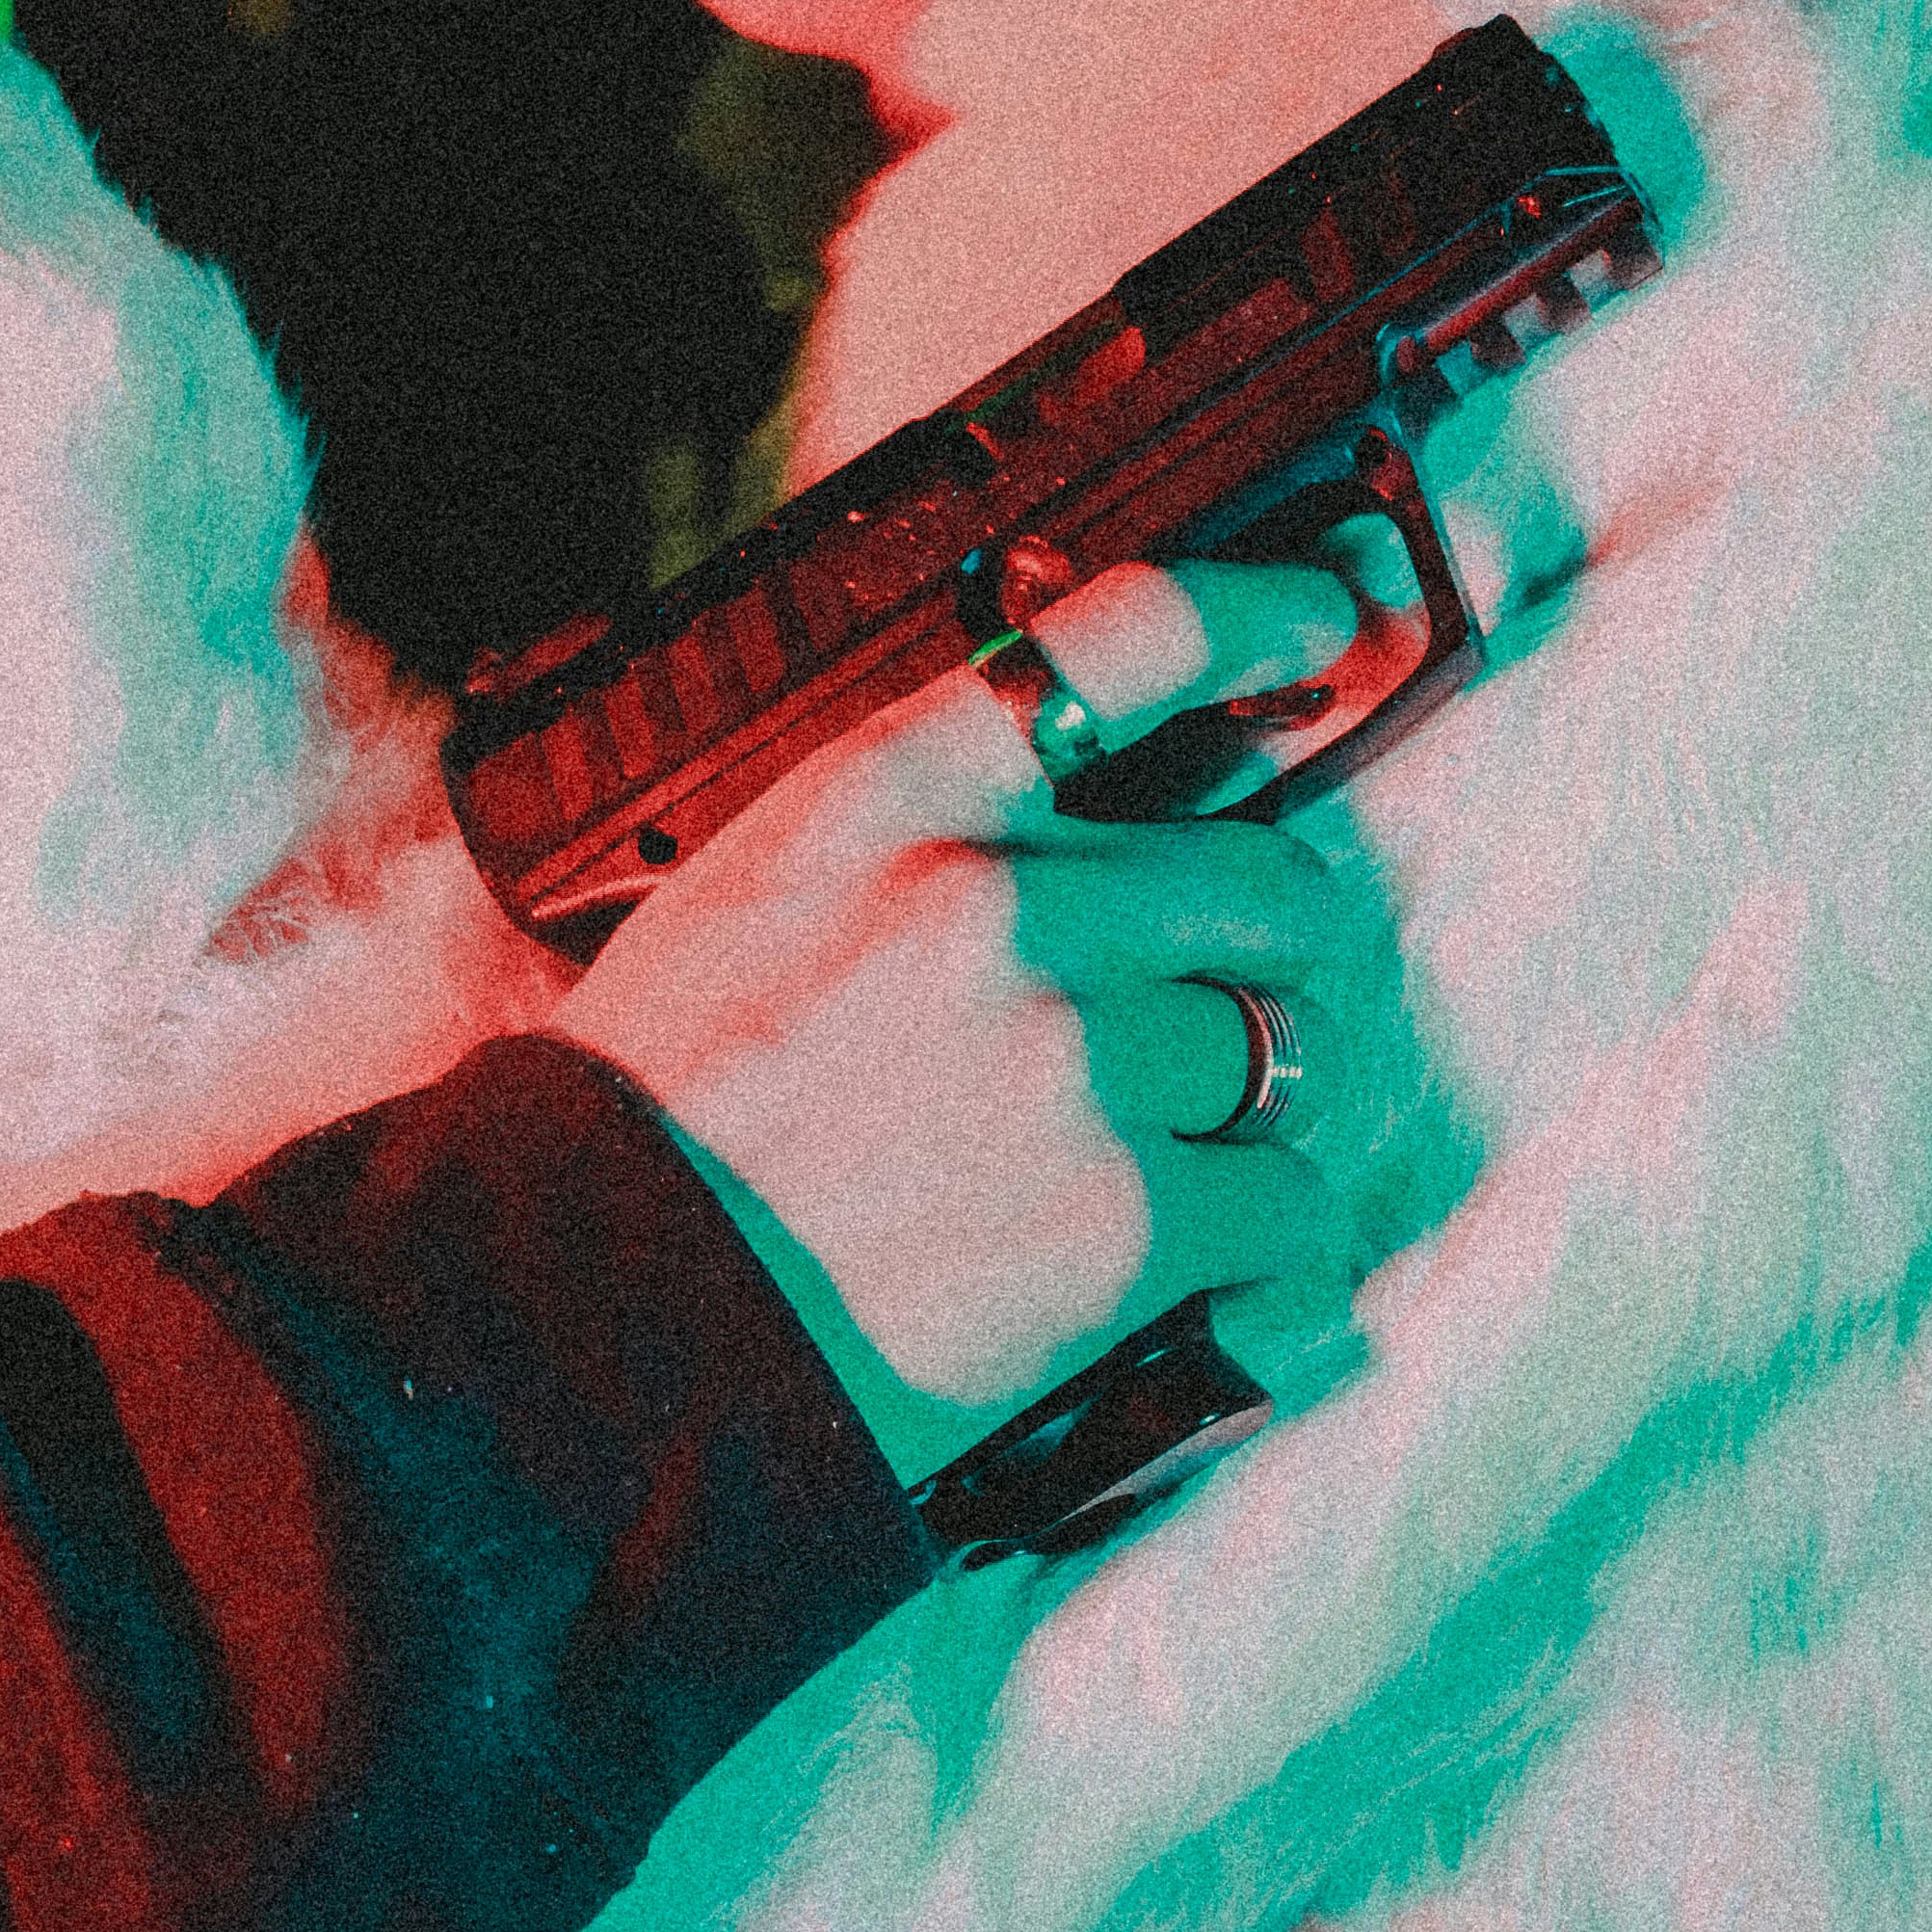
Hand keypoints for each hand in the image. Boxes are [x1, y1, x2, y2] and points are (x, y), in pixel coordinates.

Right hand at [557, 554, 1404, 1466]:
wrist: (601, 1318)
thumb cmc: (666, 1107)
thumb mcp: (764, 886)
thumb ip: (929, 826)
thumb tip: (1112, 811)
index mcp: (892, 797)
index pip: (1126, 639)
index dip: (1263, 614)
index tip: (1330, 618)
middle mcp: (998, 903)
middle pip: (1261, 879)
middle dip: (1272, 945)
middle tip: (1236, 998)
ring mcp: (1071, 1060)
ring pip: (1279, 1048)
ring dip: (1242, 1106)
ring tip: (1152, 1158)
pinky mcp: (1124, 1220)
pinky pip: (1286, 1203)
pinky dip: (1257, 1242)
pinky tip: (1191, 1263)